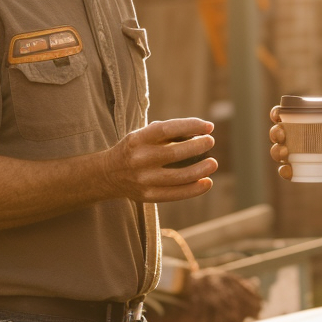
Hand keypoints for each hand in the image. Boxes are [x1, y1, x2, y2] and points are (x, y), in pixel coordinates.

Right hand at [102, 118, 216, 201]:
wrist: (108, 174)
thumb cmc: (135, 150)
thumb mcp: (143, 135)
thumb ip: (167, 132)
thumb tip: (202, 130)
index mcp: (138, 139)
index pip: (167, 129)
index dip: (190, 126)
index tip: (208, 126)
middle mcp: (139, 159)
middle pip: (175, 153)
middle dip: (198, 146)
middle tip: (210, 141)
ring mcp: (143, 179)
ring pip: (179, 176)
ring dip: (200, 169)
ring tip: (212, 163)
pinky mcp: (148, 196)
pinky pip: (176, 194)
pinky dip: (194, 189)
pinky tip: (207, 182)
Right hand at [268, 106, 321, 180]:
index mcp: (302, 121)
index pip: (284, 115)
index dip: (276, 114)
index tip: (278, 115)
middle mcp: (294, 136)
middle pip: (276, 133)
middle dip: (275, 133)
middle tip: (282, 135)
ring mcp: (295, 153)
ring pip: (277, 151)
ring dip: (276, 151)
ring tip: (285, 152)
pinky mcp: (300, 167)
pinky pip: (287, 170)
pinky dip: (284, 171)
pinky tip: (288, 170)